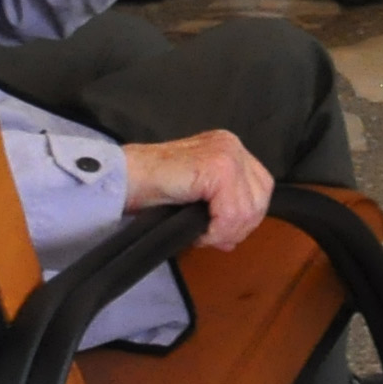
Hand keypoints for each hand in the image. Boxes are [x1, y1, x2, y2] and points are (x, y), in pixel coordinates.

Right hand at [119, 129, 273, 252]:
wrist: (122, 179)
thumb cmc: (149, 190)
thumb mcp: (194, 199)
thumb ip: (219, 210)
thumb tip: (234, 239)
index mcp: (227, 149)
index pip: (259, 189)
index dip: (243, 219)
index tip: (218, 235)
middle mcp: (231, 145)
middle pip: (260, 198)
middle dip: (237, 227)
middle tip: (208, 236)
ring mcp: (227, 153)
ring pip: (250, 208)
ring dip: (224, 231)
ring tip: (199, 232)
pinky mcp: (219, 167)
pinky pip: (234, 212)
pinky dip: (217, 230)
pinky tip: (197, 231)